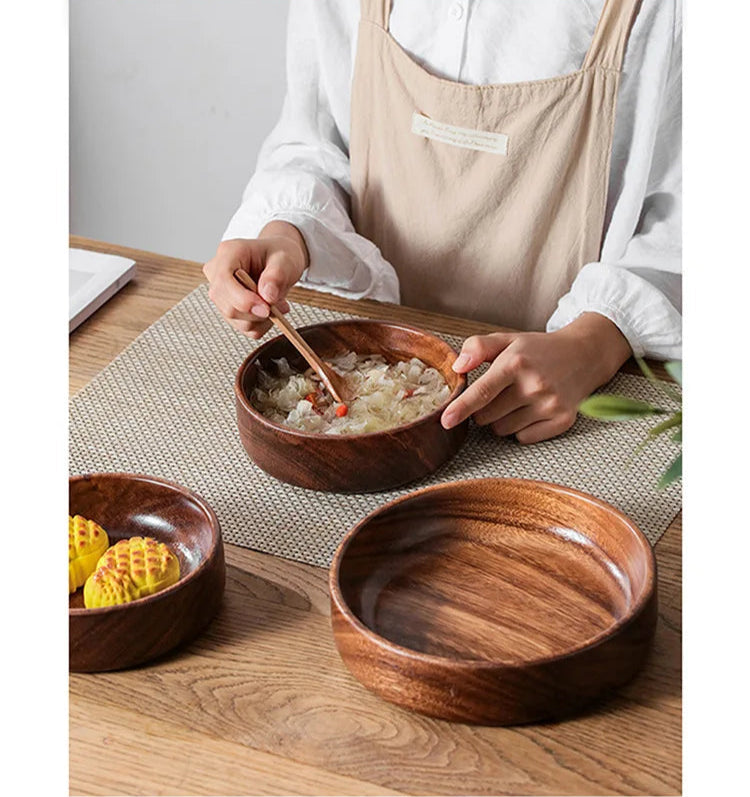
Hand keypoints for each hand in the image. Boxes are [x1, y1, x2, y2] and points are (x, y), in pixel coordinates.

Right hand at [203, 221, 308, 338]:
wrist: (280, 261)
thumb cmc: (280, 255)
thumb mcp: (285, 260)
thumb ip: (277, 276)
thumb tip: (268, 296)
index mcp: (228, 253)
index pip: (223, 281)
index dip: (243, 300)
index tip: (266, 309)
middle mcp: (218, 273)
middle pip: (227, 305)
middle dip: (256, 312)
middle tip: (280, 304)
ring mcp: (221, 293)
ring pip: (235, 319)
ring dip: (261, 318)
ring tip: (278, 303)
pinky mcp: (229, 308)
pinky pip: (243, 327)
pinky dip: (261, 324)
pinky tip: (271, 309)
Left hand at [441, 313, 631, 443]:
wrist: (585, 354)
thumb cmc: (539, 349)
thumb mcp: (508, 339)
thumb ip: (478, 347)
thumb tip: (457, 366)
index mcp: (516, 362)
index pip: (482, 391)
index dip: (461, 408)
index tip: (446, 420)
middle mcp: (535, 384)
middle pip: (486, 416)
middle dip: (484, 409)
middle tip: (501, 392)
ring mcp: (550, 404)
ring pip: (502, 430)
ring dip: (502, 419)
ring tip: (519, 399)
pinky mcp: (562, 420)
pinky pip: (523, 438)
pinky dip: (522, 429)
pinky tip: (533, 409)